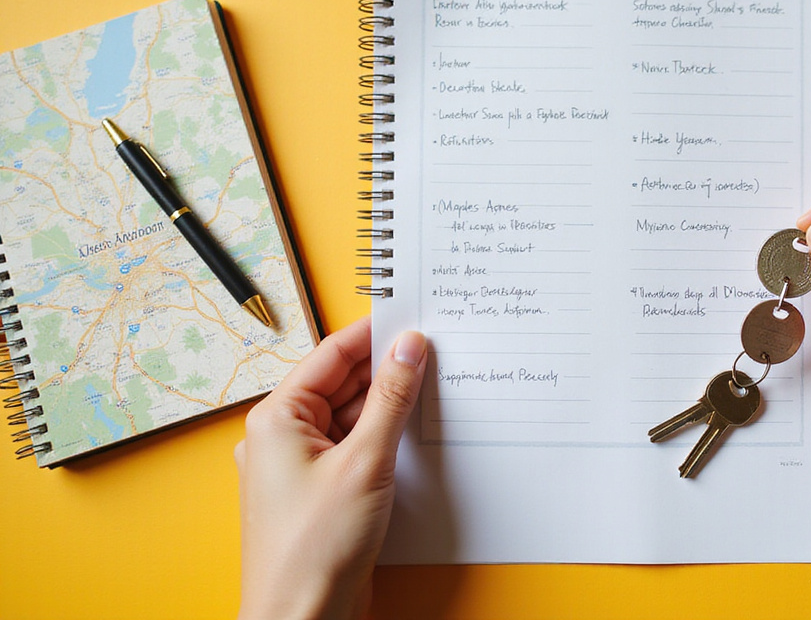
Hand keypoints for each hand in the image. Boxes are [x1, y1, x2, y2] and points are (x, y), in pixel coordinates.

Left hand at [235, 316, 426, 619]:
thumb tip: (409, 348)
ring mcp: (299, 466)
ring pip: (350, 417)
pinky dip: (382, 438)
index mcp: (276, 418)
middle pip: (342, 384)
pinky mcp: (319, 491)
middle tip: (435, 354)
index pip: (331, 356)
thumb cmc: (313, 548)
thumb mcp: (365, 461)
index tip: (414, 319)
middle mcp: (281, 437)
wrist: (302, 617)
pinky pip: (353, 448)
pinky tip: (413, 436)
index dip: (374, 334)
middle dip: (387, 371)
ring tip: (432, 391)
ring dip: (388, 407)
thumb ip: (392, 399)